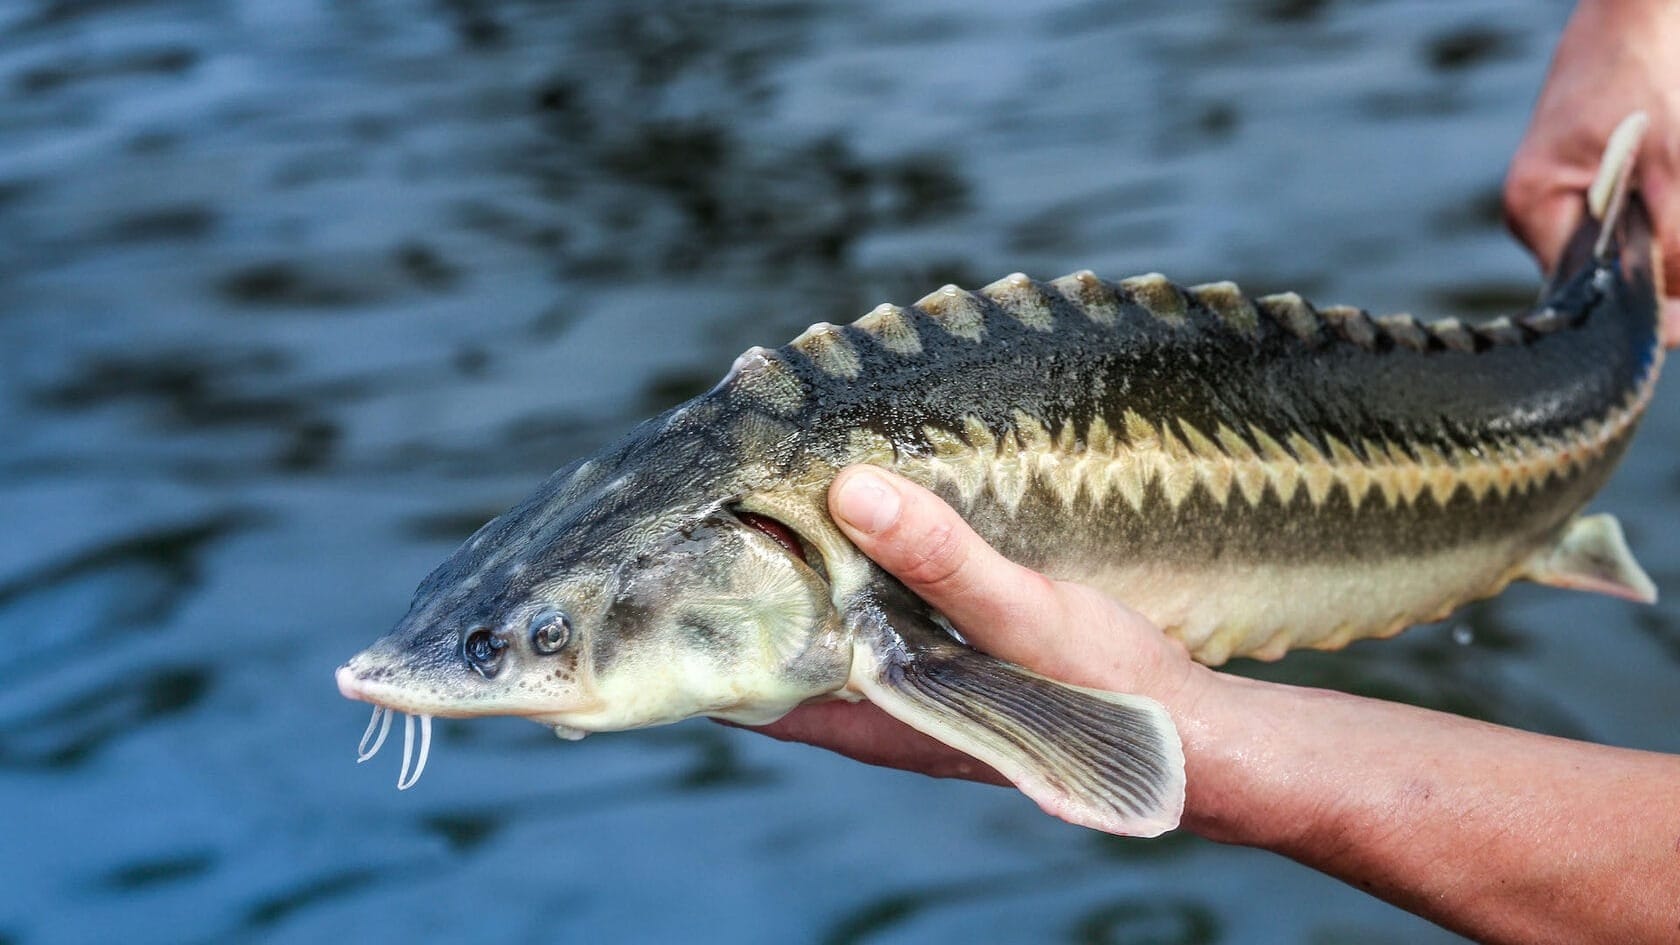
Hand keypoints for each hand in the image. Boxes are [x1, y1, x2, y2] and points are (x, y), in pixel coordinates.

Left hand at [750, 465, 1210, 785]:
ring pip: (828, 638)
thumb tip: (849, 492)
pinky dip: (861, 579)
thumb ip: (940, 560)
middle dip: (746, 593)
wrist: (1193, 738)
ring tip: (776, 498)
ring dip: (803, 579)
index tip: (669, 565)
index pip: (746, 689)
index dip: (704, 633)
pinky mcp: (954, 672)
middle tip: (716, 507)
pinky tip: (871, 526)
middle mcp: (883, 712)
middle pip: (778, 656)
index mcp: (878, 715)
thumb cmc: (1106, 692)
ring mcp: (917, 695)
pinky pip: (880, 624)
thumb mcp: (1023, 617)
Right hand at [1503, 0, 1679, 345]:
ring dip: (1656, 243)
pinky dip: (1649, 220)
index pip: (1583, 292)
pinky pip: (1611, 227)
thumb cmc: (1643, 70)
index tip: (1678, 315)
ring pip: (1611, 253)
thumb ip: (1671, 247)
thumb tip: (1672, 326)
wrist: (1634, 12)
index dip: (1640, 308)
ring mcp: (1549, 198)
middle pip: (1597, 276)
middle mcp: (1530, 211)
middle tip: (1676, 236)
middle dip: (1654, 271)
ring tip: (1666, 193)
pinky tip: (1661, 193)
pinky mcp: (1573, 183)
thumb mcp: (1670, 166)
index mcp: (1532, 207)